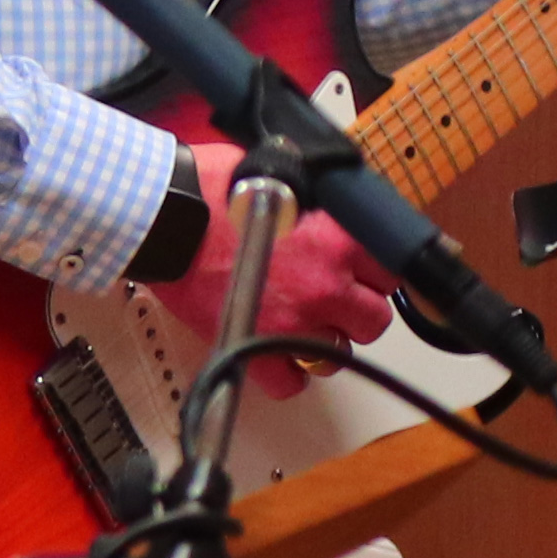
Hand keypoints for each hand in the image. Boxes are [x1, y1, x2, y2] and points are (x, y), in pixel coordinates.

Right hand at [144, 138, 392, 397]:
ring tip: (304, 324)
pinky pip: (290, 383)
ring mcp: (294, 323)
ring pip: (337, 355)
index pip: (390, 270)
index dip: (374, 270)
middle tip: (335, 298)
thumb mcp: (285, 173)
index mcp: (339, 239)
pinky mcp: (257, 348)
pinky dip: (286, 373)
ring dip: (325, 342)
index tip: (362, 270)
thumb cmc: (214, 187)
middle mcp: (326, 285)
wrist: (166, 215)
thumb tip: (336, 207)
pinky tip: (278, 354)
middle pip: (374, 320)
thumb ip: (321, 201)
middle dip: (357, 310)